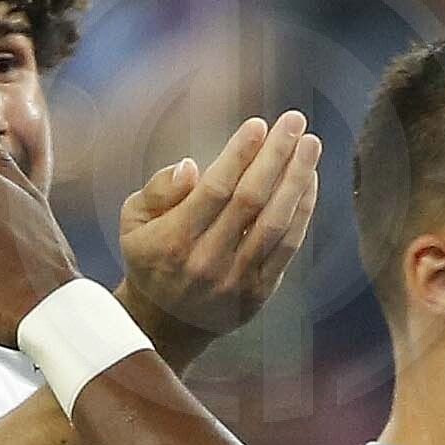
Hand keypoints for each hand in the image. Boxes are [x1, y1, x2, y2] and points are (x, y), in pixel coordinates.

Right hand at [110, 112, 320, 365]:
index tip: (258, 125)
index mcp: (173, 241)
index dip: (239, 154)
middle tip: (294, 121)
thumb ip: (158, 191)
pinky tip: (310, 180)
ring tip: (311, 144)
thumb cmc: (151, 256)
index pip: (214, 190)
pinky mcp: (260, 292)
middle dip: (276, 156)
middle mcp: (207, 262)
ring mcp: (236, 280)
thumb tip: (190, 167)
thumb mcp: (133, 221)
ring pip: (275, 223)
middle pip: (251, 200)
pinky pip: (287, 246)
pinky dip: (302, 211)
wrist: (166, 322)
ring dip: (297, 179)